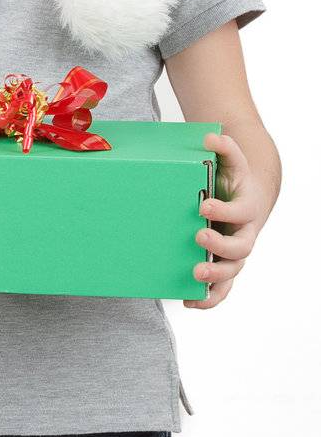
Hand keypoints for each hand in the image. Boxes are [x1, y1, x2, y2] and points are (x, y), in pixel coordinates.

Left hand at [184, 131, 262, 309]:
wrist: (246, 196)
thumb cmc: (233, 179)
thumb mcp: (231, 161)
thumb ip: (224, 148)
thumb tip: (210, 137)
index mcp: (246, 207)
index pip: (240, 211)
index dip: (224, 210)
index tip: (202, 206)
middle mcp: (245, 232)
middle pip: (240, 247)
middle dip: (220, 246)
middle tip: (198, 238)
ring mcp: (236, 252)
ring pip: (233, 270)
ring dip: (215, 277)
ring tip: (195, 275)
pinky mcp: (225, 264)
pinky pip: (222, 288)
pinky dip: (209, 297)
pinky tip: (189, 300)